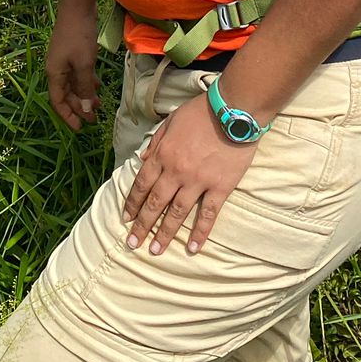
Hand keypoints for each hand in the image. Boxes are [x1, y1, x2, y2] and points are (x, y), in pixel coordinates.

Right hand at [44, 7, 100, 131]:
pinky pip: (78, 73)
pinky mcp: (72, 53)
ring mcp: (63, 60)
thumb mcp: (84, 65)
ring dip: (84, 95)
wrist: (77, 7)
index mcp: (54, 74)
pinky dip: (86, 81)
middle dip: (79, 108)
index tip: (80, 128)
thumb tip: (84, 109)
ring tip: (98, 105)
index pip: (58, 102)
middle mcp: (56, 69)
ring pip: (73, 84)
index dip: (68, 116)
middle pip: (66, 94)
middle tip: (95, 119)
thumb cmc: (79, 37)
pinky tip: (97, 85)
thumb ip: (84, 88)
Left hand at [122, 88, 257, 255]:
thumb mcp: (171, 120)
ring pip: (177, 213)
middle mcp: (176, 171)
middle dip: (142, 225)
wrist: (234, 110)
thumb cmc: (201, 112)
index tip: (126, 218)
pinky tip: (193, 248)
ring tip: (155, 251)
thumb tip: (143, 159)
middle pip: (155, 203)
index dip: (133, 202)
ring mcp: (198, 181)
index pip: (142, 183)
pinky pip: (208, 214)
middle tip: (133, 243)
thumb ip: (156, 141)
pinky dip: (200, 233)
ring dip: (164, 234)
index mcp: (163, 154)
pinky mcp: (220, 187)